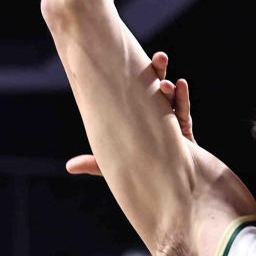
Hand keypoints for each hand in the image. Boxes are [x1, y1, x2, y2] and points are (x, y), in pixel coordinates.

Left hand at [66, 50, 192, 176]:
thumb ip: (95, 164)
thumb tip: (68, 166)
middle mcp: (156, 123)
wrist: (168, 197)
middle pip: (156, 92)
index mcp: (140, 125)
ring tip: (165, 79)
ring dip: (169, 87)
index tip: (134, 61)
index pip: (137, 98)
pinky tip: (180, 84)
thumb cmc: (139, 181)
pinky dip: (182, 99)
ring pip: (171, 101)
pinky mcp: (186, 139)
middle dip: (159, 73)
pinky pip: (184, 115)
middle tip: (159, 58)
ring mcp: (173, 129)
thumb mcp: (115, 168)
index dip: (137, 80)